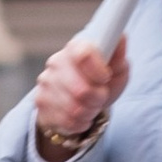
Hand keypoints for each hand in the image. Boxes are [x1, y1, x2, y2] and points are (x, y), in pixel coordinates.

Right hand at [31, 35, 127, 156]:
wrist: (81, 100)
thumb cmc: (101, 81)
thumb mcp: (116, 68)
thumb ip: (118, 55)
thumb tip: (121, 38)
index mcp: (75, 48)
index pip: (83, 55)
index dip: (97, 70)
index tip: (105, 77)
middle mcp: (56, 62)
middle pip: (80, 90)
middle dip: (97, 98)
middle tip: (101, 96)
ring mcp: (45, 83)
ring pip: (74, 109)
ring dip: (89, 112)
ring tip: (91, 107)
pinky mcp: (40, 103)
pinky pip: (65, 121)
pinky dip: (79, 123)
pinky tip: (80, 116)